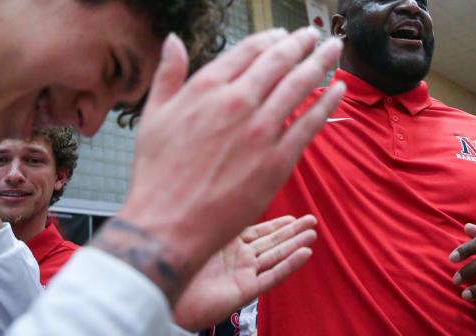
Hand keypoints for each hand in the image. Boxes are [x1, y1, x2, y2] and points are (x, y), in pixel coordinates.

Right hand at [97, 28, 343, 305]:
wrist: (169, 225)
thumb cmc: (157, 173)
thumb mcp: (153, 116)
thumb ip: (168, 74)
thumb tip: (173, 40)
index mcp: (206, 88)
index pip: (248, 50)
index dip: (270, 39)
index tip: (283, 34)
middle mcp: (237, 102)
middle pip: (279, 62)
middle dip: (301, 44)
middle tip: (316, 35)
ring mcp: (260, 130)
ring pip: (299, 86)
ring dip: (321, 63)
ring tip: (335, 49)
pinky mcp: (278, 160)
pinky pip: (310, 123)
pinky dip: (327, 102)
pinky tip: (339, 89)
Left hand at [173, 215, 316, 330]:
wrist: (162, 288)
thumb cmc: (174, 257)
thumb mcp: (201, 226)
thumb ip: (220, 214)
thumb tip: (231, 185)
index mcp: (226, 243)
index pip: (259, 232)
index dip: (278, 224)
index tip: (294, 216)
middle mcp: (237, 258)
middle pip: (272, 242)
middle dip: (293, 231)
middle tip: (313, 220)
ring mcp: (242, 274)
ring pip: (276, 256)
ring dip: (296, 245)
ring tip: (313, 234)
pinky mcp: (244, 290)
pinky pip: (272, 276)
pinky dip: (289, 265)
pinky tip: (305, 254)